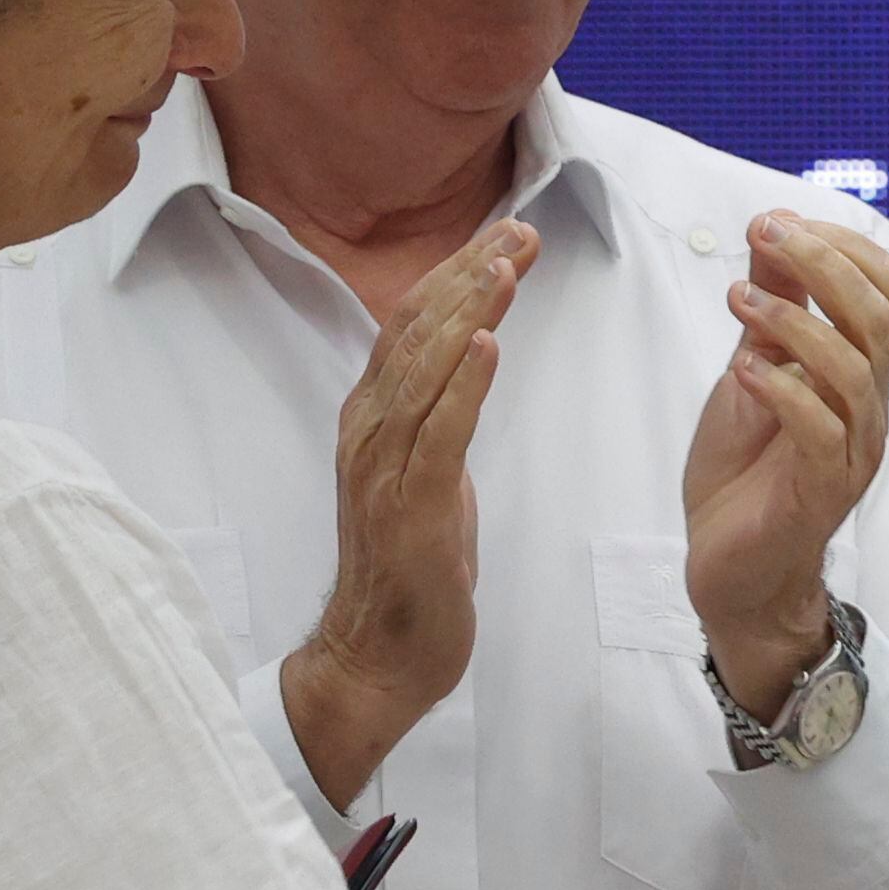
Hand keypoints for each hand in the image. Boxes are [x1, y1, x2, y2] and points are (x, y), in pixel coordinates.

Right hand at [284, 221, 530, 808]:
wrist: (377, 657)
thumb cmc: (408, 568)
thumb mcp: (426, 472)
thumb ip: (436, 414)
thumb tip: (466, 360)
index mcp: (372, 416)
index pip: (411, 323)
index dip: (456, 273)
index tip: (506, 235)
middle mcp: (368, 430)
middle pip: (416, 331)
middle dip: (470, 275)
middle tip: (520, 232)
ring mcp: (383, 469)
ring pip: (423, 370)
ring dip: (468, 312)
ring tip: (507, 265)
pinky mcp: (409, 509)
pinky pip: (437, 435)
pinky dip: (462, 385)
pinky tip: (489, 345)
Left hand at [683, 214, 888, 713]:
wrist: (731, 568)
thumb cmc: (745, 473)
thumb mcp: (752, 370)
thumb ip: (771, 308)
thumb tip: (771, 232)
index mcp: (860, 369)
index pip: (886, 288)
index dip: (840, 245)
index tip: (775, 223)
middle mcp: (870, 405)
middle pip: (879, 315)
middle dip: (823, 263)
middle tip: (765, 236)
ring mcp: (854, 449)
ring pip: (855, 369)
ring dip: (795, 322)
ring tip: (738, 301)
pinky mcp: (825, 490)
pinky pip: (822, 431)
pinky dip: (784, 391)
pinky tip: (744, 371)